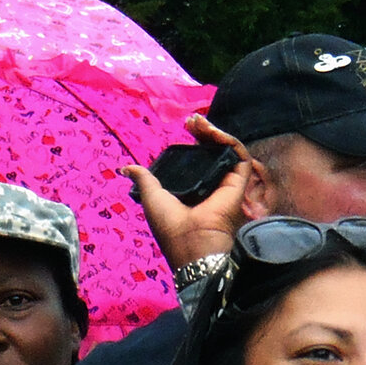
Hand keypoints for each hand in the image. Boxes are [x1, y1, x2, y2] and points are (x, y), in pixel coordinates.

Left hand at [117, 114, 255, 270]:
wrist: (189, 243)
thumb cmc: (170, 226)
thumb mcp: (152, 196)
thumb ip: (144, 179)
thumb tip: (126, 168)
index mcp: (195, 189)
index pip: (200, 160)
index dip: (195, 141)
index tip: (186, 127)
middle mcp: (214, 186)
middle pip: (214, 152)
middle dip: (204, 132)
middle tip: (192, 121)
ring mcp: (228, 185)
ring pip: (228, 151)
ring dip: (216, 133)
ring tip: (199, 122)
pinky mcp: (239, 185)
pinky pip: (239, 157)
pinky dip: (228, 141)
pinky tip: (212, 132)